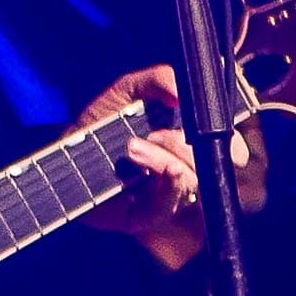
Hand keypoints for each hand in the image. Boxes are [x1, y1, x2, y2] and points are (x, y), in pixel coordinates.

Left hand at [78, 60, 256, 268]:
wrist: (62, 153)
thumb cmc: (98, 122)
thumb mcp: (128, 89)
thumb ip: (160, 79)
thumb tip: (184, 93)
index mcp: (189, 141)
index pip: (228, 146)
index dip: (233, 142)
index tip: (223, 135)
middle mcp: (184, 169)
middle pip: (210, 165)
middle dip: (185, 147)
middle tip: (153, 133)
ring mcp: (166, 196)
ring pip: (189, 183)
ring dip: (164, 161)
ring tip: (131, 147)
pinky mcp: (145, 217)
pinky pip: (167, 209)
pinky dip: (165, 190)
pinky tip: (148, 173)